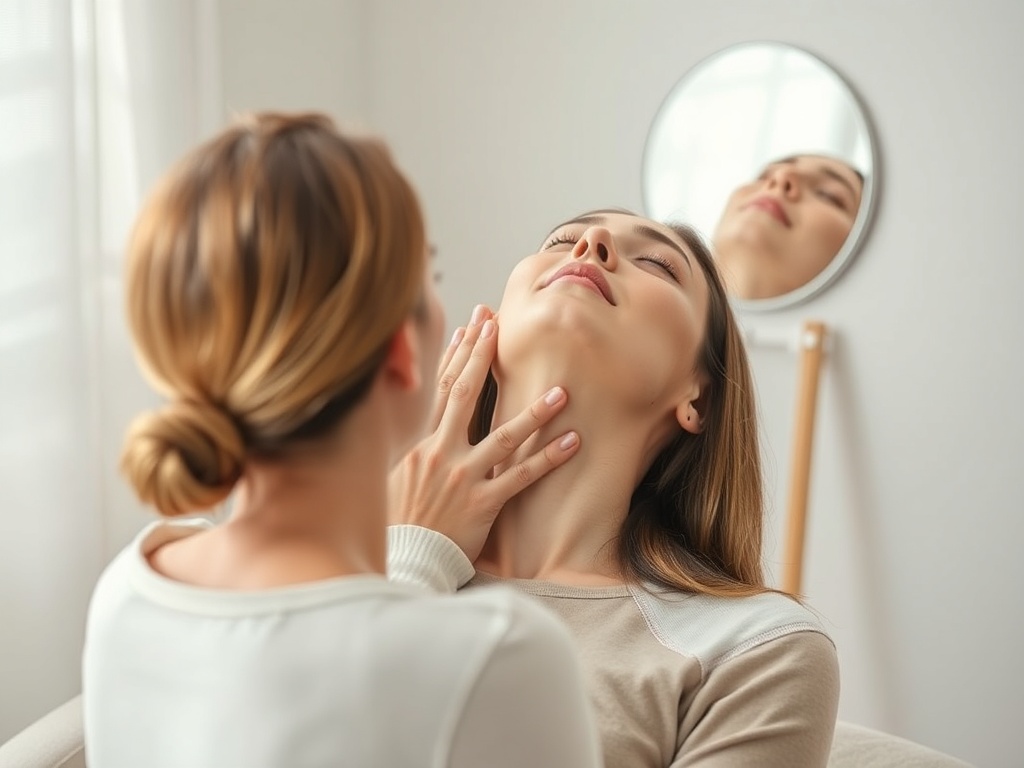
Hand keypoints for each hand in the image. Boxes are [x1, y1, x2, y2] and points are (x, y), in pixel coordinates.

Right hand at [389, 305, 579, 561]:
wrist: (405, 562)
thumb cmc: (400, 526)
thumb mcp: (394, 481)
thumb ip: (410, 454)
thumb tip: (419, 435)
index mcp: (420, 446)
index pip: (442, 391)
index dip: (458, 357)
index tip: (471, 328)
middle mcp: (441, 454)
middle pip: (465, 395)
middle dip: (482, 356)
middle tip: (499, 324)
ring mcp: (463, 477)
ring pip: (503, 436)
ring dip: (534, 412)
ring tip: (562, 391)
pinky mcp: (483, 504)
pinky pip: (521, 477)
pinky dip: (548, 459)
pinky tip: (572, 441)